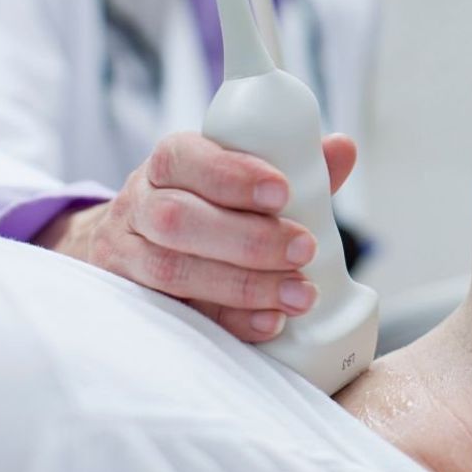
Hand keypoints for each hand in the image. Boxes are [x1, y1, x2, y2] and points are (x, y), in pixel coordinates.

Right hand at [35, 132, 356, 341]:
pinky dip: (229, 321)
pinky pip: (175, 316)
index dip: (232, 175)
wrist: (134, 247)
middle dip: (247, 239)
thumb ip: (293, 166)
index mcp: (169, 164)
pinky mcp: (134, 302)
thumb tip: (343, 148)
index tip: (283, 192)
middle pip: (178, 219)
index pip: (185, 157)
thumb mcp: (240, 179)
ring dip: (244, 286)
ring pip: (172, 271)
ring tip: (300, 295)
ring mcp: (129, 256)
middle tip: (304, 249)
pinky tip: (270, 324)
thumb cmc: (206, 205)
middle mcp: (140, 205)